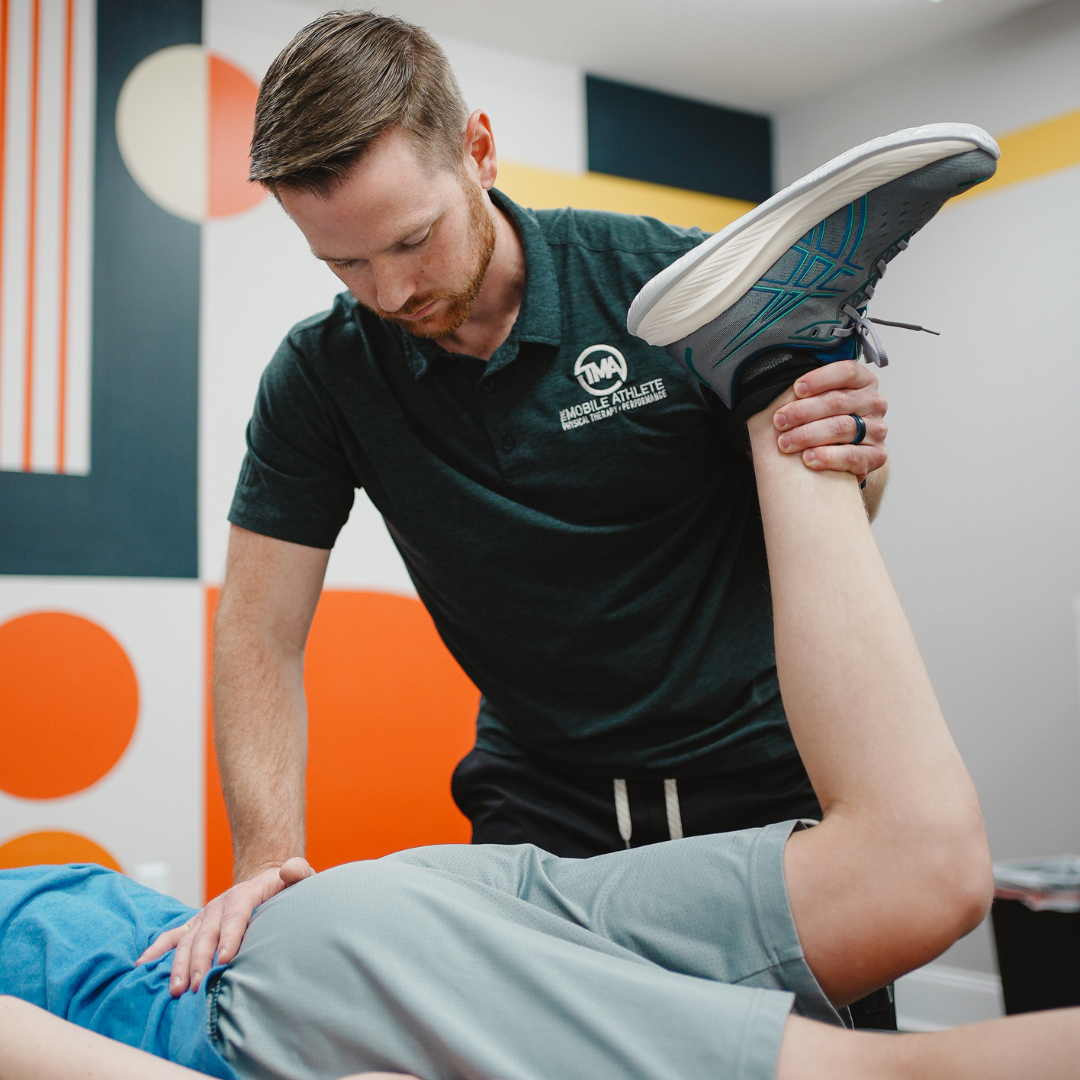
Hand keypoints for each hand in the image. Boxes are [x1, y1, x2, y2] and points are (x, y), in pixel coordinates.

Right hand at [136, 857, 314, 995]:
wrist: (265, 882)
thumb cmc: (285, 888)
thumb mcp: (298, 878)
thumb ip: (298, 872)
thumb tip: (289, 869)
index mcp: (245, 894)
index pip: (236, 914)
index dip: (230, 935)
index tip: (226, 958)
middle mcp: (220, 905)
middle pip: (208, 933)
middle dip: (202, 959)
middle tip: (198, 985)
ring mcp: (205, 916)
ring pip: (187, 940)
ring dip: (180, 964)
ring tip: (177, 989)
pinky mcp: (194, 926)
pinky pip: (172, 937)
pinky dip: (156, 950)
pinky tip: (142, 966)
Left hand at [770, 360, 887, 481]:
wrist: (843, 454)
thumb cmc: (823, 419)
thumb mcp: (820, 398)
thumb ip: (809, 389)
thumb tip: (777, 382)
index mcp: (864, 381)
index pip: (847, 371)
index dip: (820, 378)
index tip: (796, 389)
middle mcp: (875, 403)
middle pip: (837, 402)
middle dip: (803, 411)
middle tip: (779, 421)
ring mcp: (877, 429)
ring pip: (841, 428)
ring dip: (808, 435)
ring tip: (785, 443)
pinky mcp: (877, 455)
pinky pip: (852, 456)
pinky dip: (828, 457)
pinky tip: (808, 458)